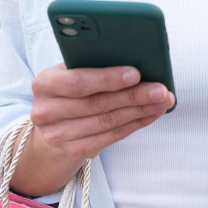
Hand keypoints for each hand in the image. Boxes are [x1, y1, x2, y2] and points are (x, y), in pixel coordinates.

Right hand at [29, 63, 174, 160]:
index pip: (77, 82)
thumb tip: (135, 57)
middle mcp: (46, 112)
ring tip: (163, 100)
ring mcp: (59, 135)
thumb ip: (92, 63)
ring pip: (108, 122)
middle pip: (97, 104)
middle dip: (134, 96)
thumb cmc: (70, 85)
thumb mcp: (71, 69)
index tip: (136, 73)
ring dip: (141, 111)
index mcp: (44, 83)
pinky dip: (136, 124)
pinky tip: (152, 113)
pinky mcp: (74, 150)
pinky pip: (111, 137)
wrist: (53, 120)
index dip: (108, 79)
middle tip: (161, 89)